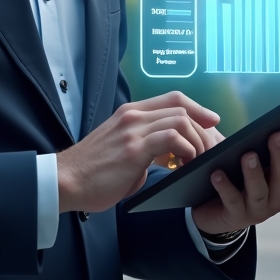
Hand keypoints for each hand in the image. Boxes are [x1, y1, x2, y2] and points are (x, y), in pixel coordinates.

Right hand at [57, 92, 222, 213]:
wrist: (66, 181)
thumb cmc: (93, 172)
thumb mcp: (122, 150)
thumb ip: (145, 147)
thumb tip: (169, 156)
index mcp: (130, 113)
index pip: (173, 98)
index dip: (197, 108)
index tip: (213, 121)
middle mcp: (132, 115)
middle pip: (181, 106)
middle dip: (205, 127)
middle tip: (214, 147)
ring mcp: (133, 130)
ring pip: (181, 120)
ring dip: (198, 140)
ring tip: (200, 159)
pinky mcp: (134, 148)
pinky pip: (172, 138)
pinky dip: (187, 150)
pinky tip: (185, 164)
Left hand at [190, 123, 279, 234]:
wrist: (213, 210)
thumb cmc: (233, 175)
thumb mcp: (246, 157)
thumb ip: (257, 143)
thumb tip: (265, 122)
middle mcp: (276, 197)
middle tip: (277, 135)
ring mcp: (257, 210)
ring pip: (259, 192)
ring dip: (254, 174)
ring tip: (248, 155)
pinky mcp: (235, 217)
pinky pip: (231, 201)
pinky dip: (225, 187)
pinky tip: (217, 174)